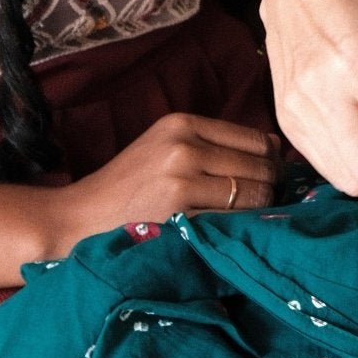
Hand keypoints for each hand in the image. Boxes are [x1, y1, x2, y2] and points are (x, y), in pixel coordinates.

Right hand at [39, 114, 279, 257]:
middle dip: (271, 188)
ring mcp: (181, 179)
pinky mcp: (179, 213)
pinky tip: (232, 235)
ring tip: (250, 222)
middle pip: (261, 167)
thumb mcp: (166, 148)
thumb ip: (214, 144)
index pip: (256, 139)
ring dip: (261, 212)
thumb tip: (277, 149)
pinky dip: (242, 229)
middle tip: (265, 207)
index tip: (271, 181)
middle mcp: (184, 146)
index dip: (272, 163)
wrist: (81, 217)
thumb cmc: (130, 186)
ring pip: (254, 194)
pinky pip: (234, 220)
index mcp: (183, 123)